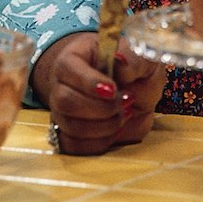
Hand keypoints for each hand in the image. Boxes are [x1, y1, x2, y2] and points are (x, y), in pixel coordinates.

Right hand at [31, 33, 166, 154]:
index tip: (113, 90)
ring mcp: (62, 111)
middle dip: (100, 108)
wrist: (132, 91)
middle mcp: (61, 84)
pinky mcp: (69, 134)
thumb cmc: (132, 69)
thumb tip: (121, 63)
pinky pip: (74, 146)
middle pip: (64, 101)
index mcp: (75, 56)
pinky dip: (99, 142)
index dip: (88, 82)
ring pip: (70, 127)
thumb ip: (134, 57)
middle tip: (126, 102)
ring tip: (125, 114)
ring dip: (104, 127)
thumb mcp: (141, 56)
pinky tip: (115, 130)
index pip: (67, 68)